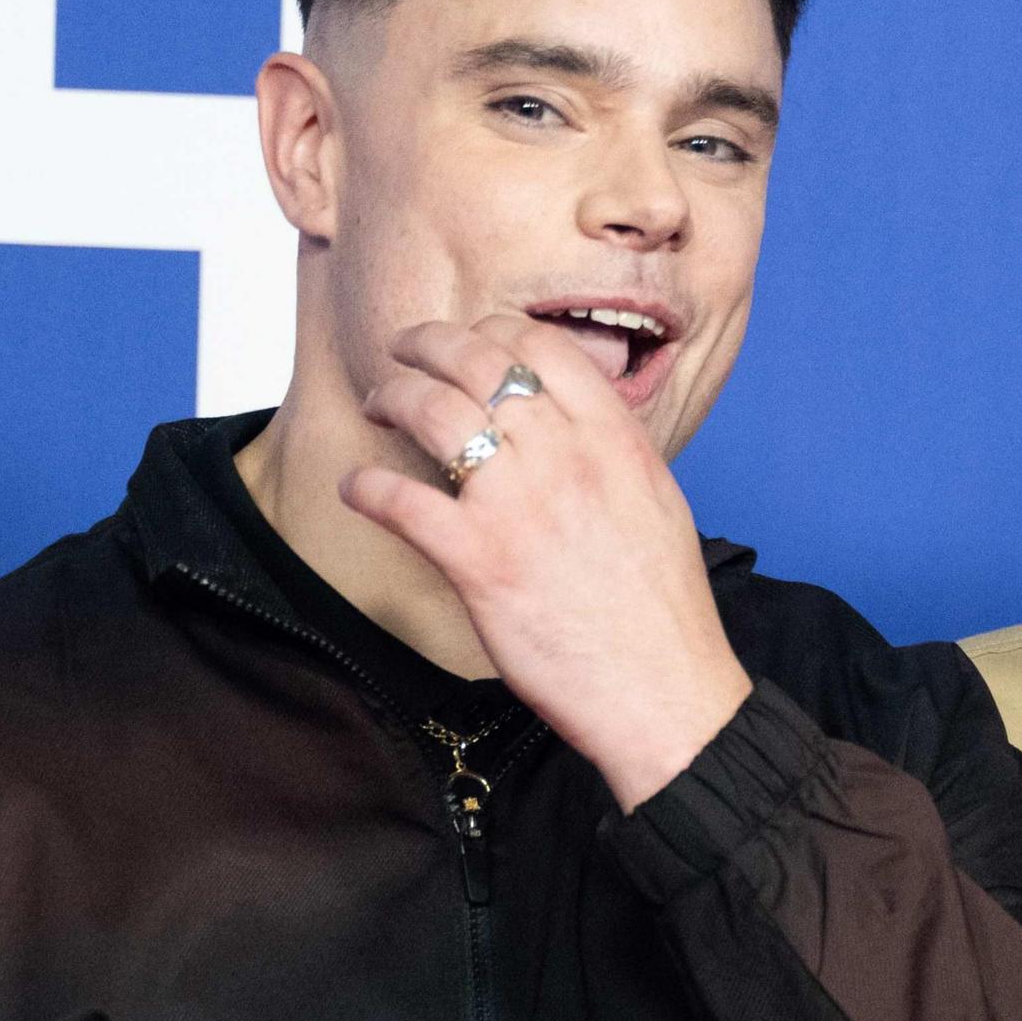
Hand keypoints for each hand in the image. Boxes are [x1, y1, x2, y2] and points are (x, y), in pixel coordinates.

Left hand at [344, 313, 752, 809]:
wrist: (665, 689)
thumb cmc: (663, 611)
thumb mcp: (657, 505)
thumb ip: (612, 454)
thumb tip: (573, 428)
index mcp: (615, 441)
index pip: (542, 345)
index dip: (493, 330)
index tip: (471, 341)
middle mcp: (565, 458)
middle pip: (477, 360)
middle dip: (426, 344)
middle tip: (405, 352)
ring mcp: (518, 506)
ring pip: (432, 410)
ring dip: (392, 397)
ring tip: (380, 405)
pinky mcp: (478, 561)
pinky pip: (400, 500)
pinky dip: (366, 488)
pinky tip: (357, 490)